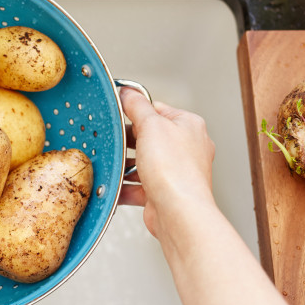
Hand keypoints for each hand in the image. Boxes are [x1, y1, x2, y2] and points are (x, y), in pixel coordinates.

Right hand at [118, 88, 215, 238]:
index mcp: (189, 126)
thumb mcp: (151, 125)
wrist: (178, 211)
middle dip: (129, 141)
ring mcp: (176, 172)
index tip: (120, 112)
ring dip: (126, 165)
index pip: (158, 109)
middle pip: (149, 137)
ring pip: (144, 163)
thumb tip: (128, 92)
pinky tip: (115, 185)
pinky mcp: (164, 193)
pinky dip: (125, 186)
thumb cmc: (175, 170)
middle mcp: (186, 148)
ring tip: (115, 164)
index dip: (137, 111)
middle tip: (115, 141)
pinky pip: (139, 185)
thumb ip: (137, 106)